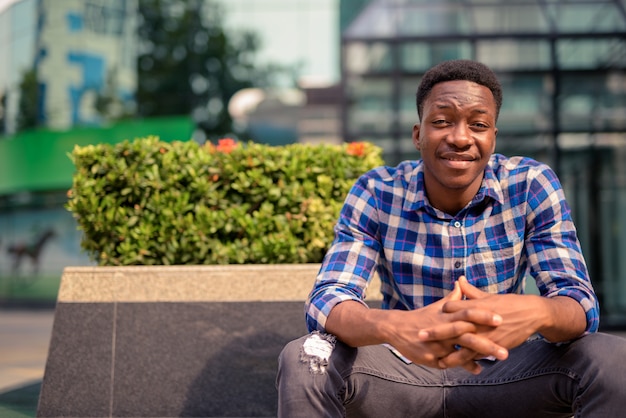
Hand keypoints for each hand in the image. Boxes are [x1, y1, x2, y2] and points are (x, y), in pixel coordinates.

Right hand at [384, 280, 506, 373]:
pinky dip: (465, 365)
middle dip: (488, 343)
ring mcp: (438, 345)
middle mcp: (444, 330)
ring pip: (461, 352)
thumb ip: (453, 298)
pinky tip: (479, 369)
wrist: (396, 328)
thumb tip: (461, 283)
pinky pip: (451, 363)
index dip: (483, 316)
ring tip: (497, 360)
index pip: (468, 314)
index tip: (500, 318)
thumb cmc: (421, 316)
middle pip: (468, 336)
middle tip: (506, 349)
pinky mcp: (432, 358)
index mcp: (446, 316)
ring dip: (480, 356)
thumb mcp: (437, 307)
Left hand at [419, 276, 544, 368]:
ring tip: (436, 360)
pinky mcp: (495, 345)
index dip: (440, 312)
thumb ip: (471, 291)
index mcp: (475, 305)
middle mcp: (478, 319)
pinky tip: (459, 367)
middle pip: (452, 326)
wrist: (532, 313)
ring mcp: (486, 333)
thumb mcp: (489, 296)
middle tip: (419, 335)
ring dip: (450, 353)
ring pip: (464, 345)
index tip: (427, 316)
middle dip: (436, 332)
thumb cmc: (509, 303)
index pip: (451, 307)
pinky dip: (468, 361)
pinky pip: (479, 355)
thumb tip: (459, 279)